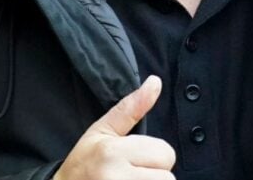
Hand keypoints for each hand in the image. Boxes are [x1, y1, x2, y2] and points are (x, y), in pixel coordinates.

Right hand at [54, 75, 175, 179]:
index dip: (154, 156)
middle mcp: (117, 179)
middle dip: (154, 177)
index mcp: (113, 153)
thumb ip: (131, 108)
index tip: (134, 160)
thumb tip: (156, 82)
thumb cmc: (83, 163)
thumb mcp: (102, 132)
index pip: (166, 153)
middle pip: (168, 179)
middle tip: (131, 176)